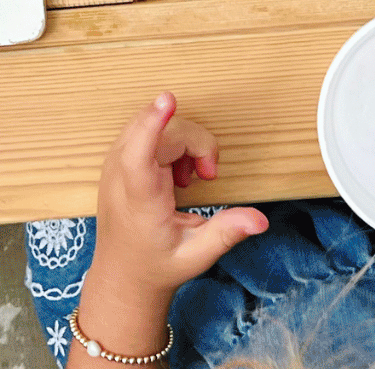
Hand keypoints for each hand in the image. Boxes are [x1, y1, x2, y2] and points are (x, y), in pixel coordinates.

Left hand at [75, 95, 267, 355]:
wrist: (123, 274)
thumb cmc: (158, 265)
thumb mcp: (197, 256)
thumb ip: (227, 233)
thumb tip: (259, 220)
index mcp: (140, 198)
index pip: (142, 152)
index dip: (155, 122)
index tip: (168, 98)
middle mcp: (121, 173)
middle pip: (167, 132)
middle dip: (197, 145)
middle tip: (208, 176)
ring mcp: (115, 161)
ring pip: (156, 123)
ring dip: (183, 142)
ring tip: (187, 178)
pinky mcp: (117, 157)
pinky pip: (146, 128)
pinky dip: (169, 142)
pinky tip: (174, 172)